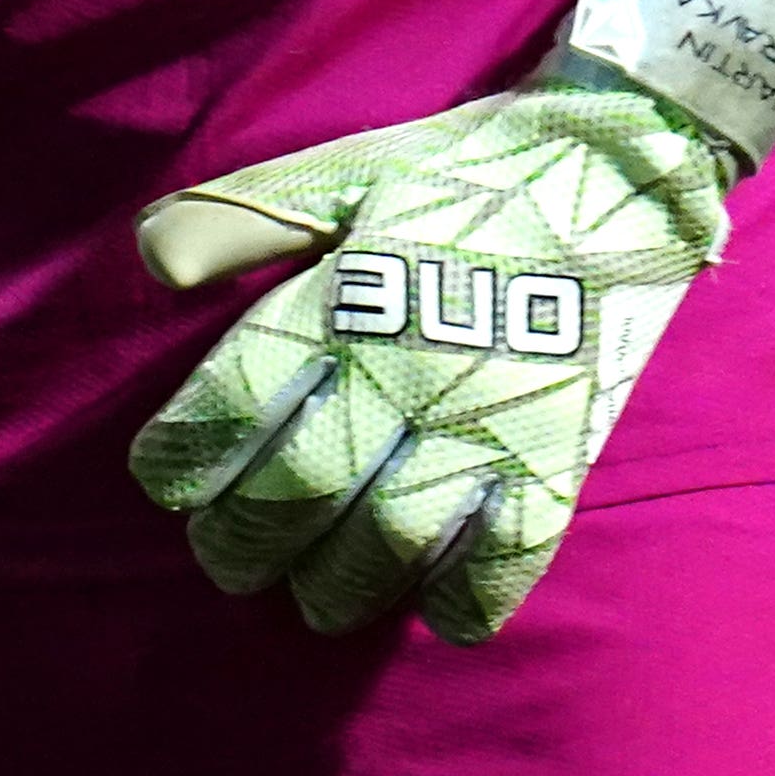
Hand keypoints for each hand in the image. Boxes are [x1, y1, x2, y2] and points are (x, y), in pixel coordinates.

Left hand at [126, 72, 730, 639]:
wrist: (622, 168)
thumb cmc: (463, 173)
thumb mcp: (344, 172)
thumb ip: (245, 218)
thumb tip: (152, 262)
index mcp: (348, 293)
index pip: (234, 399)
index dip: (183, 456)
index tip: (165, 484)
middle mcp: (411, 362)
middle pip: (302, 486)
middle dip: (244, 542)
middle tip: (225, 560)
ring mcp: (492, 415)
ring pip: (392, 540)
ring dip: (338, 586)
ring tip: (312, 599)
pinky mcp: (564, 452)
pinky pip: (509, 556)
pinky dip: (465, 598)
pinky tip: (433, 607)